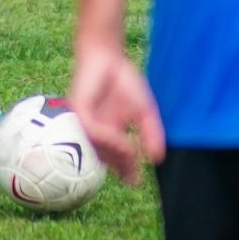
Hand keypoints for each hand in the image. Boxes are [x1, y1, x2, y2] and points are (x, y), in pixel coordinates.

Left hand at [70, 41, 163, 184]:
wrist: (108, 57)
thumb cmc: (124, 81)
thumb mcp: (145, 111)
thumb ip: (151, 132)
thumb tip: (158, 157)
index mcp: (111, 133)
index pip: (117, 158)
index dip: (126, 171)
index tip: (136, 182)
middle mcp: (97, 131)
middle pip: (106, 157)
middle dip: (118, 168)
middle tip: (131, 178)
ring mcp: (87, 123)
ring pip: (98, 146)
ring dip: (115, 153)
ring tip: (131, 155)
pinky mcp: (79, 111)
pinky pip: (92, 129)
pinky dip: (107, 137)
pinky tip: (121, 138)